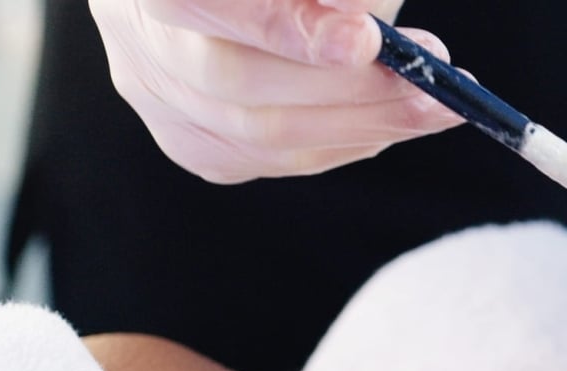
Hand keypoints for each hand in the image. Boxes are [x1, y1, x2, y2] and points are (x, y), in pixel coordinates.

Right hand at [91, 0, 464, 183]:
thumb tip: (360, 20)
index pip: (193, 4)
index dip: (281, 27)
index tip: (366, 38)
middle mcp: (133, 31)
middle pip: (233, 82)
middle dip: (349, 87)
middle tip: (431, 77)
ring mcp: (152, 91)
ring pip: (256, 135)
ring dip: (363, 123)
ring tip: (434, 103)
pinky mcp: (187, 138)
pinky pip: (267, 159)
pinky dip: (338, 143)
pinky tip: (385, 123)